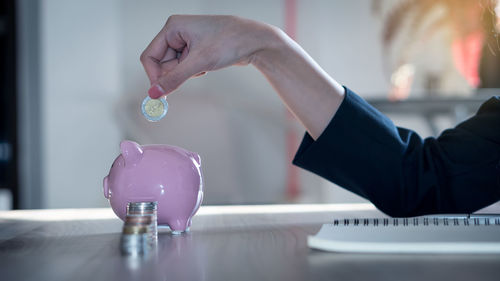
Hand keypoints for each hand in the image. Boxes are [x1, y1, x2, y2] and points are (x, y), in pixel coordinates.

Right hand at [141, 15, 276, 97]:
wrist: (255, 41)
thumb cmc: (229, 43)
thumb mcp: (199, 63)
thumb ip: (174, 79)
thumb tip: (154, 93)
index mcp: (172, 27)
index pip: (150, 56)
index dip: (154, 76)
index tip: (161, 93)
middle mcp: (177, 32)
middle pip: (162, 63)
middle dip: (175, 73)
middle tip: (192, 76)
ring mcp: (187, 41)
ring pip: (175, 67)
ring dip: (187, 73)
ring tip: (205, 66)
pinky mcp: (197, 49)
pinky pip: (186, 67)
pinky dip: (195, 71)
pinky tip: (209, 65)